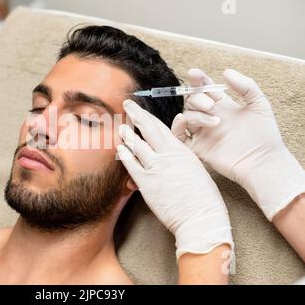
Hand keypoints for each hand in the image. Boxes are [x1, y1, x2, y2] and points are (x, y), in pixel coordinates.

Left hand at [117, 99, 232, 259]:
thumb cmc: (203, 197)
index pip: (161, 127)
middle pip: (148, 129)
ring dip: (127, 135)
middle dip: (136, 114)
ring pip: (137, 145)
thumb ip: (181, 156)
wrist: (201, 218)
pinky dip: (124, 155)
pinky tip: (120, 149)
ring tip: (120, 127)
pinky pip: (131, 165)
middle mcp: (168, 155)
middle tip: (127, 104)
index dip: (148, 117)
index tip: (141, 109)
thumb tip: (171, 148)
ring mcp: (156, 168)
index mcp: (181, 150)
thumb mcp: (195, 169)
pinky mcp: (147, 183)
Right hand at [172, 68, 304, 220]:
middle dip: (198, 98)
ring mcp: (202, 133)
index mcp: (223, 106)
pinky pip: (179, 135)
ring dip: (196, 115)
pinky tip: (184, 121)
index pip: (205, 88)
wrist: (263, 162)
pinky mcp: (197, 148)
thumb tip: (225, 71)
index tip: (194, 74)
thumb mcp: (259, 104)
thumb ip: (246, 86)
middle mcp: (210, 117)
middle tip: (211, 105)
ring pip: (187, 116)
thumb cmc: (265, 135)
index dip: (198, 80)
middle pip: (192, 101)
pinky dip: (177, 126)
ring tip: (215, 121)